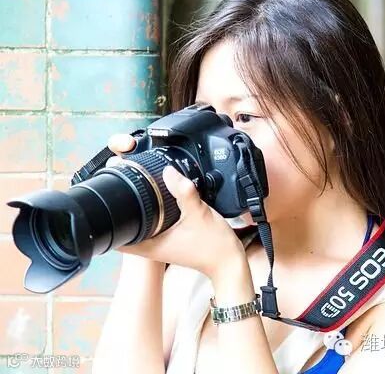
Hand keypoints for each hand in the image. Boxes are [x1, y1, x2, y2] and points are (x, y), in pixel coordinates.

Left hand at [105, 134, 247, 281]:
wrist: (230, 261)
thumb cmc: (215, 246)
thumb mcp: (199, 214)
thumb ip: (184, 192)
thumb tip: (169, 171)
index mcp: (150, 245)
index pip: (114, 234)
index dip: (106, 215)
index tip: (108, 193)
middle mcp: (151, 246)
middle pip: (123, 225)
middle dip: (120, 204)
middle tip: (122, 181)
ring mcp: (160, 243)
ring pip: (137, 223)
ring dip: (135, 207)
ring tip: (137, 185)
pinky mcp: (170, 238)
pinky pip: (153, 222)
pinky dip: (151, 210)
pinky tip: (159, 196)